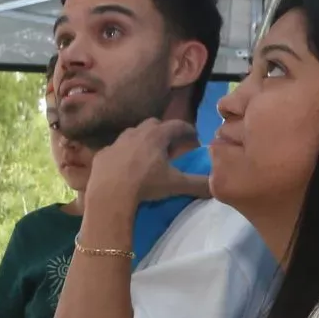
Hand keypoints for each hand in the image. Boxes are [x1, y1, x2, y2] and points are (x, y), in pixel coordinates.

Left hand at [83, 117, 200, 212]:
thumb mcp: (176, 184)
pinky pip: (115, 149)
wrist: (109, 194)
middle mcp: (136, 132)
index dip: (187, 130)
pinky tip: (123, 167)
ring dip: (141, 140)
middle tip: (168, 146)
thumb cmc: (146, 185)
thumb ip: (198, 184)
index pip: (177, 125)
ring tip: (146, 156)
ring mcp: (117, 142)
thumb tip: (216, 185)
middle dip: (163, 131)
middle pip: (153, 123)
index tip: (193, 136)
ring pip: (132, 133)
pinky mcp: (102, 154)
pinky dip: (122, 154)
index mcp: (157, 135)